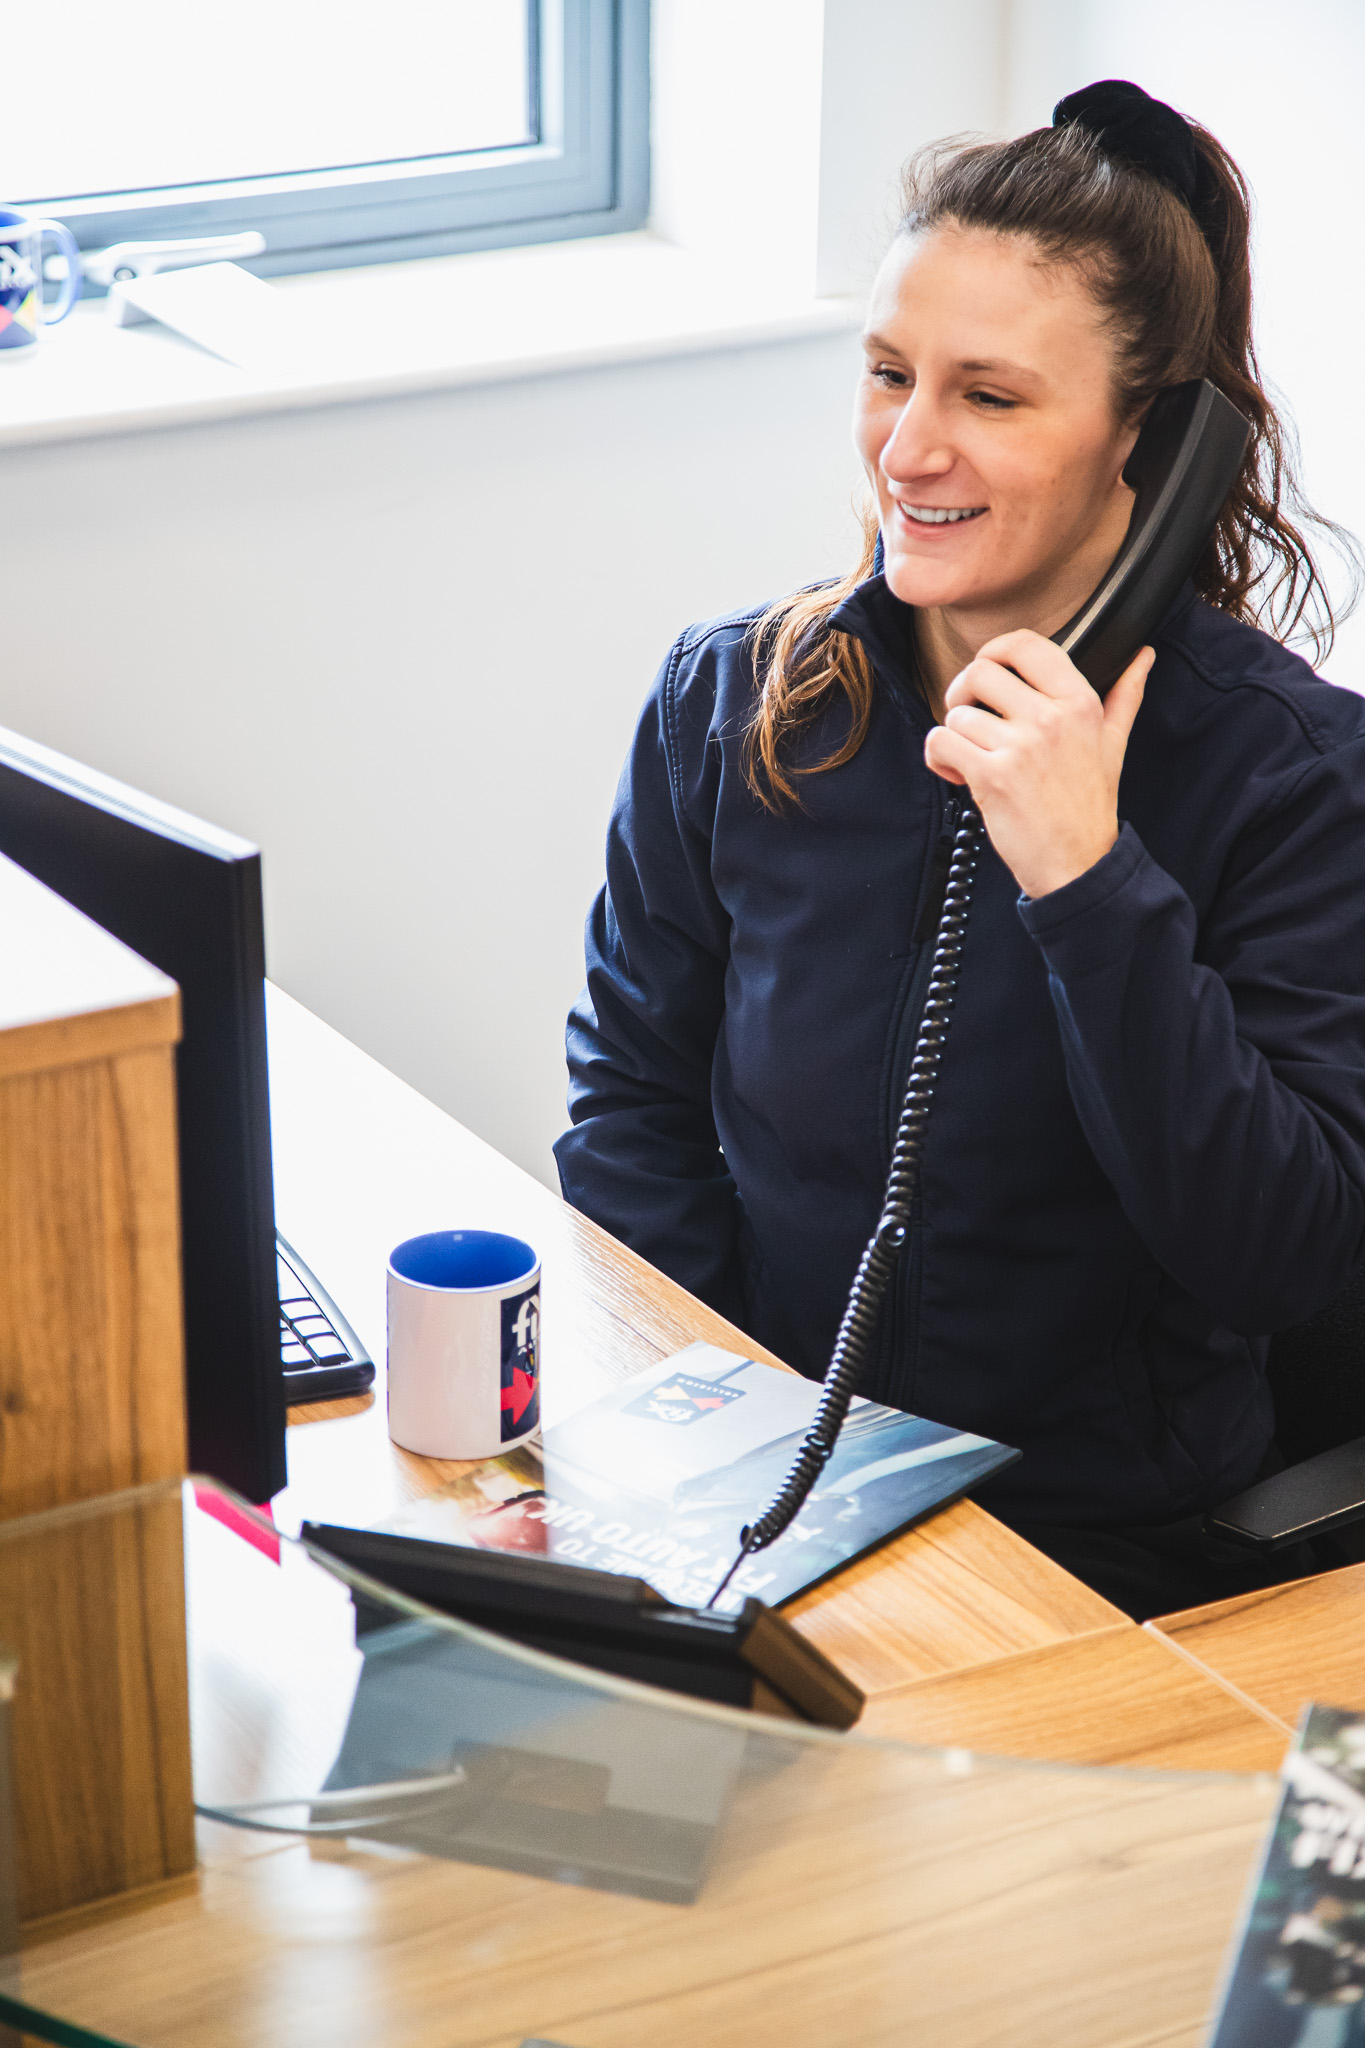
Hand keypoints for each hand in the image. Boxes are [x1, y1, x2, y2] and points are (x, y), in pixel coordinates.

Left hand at [923, 630, 1152, 898]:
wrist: (1078, 862)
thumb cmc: (1089, 803)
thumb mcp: (1114, 742)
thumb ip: (1125, 694)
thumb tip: (1143, 655)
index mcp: (1079, 701)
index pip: (1025, 644)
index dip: (994, 650)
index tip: (986, 668)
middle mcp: (1050, 718)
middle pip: (980, 671)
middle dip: (963, 692)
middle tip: (970, 716)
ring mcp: (1020, 746)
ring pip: (957, 713)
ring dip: (955, 736)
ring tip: (972, 757)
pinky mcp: (992, 776)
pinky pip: (942, 742)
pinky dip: (939, 758)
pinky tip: (958, 773)